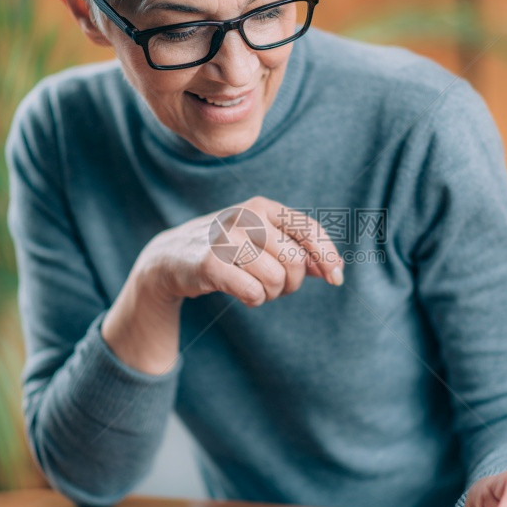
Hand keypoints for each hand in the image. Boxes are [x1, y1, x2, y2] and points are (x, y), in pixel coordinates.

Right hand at [102, 196, 343, 372]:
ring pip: (275, 279)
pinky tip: (242, 293)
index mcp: (263, 206)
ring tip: (255, 288)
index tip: (336, 279)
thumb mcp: (262, 240)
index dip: (328, 257)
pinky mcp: (210, 263)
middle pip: (295, 260)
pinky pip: (253, 292)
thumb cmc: (226, 248)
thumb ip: (297, 250)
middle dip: (292, 282)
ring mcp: (226, 237)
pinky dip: (254, 300)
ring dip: (271, 294)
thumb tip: (333, 270)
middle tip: (277, 286)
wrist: (170, 257)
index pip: (309, 230)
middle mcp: (246, 216)